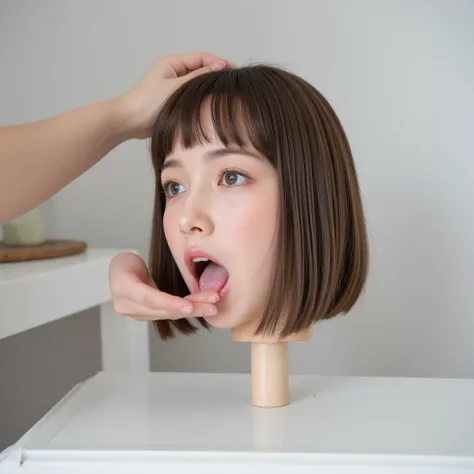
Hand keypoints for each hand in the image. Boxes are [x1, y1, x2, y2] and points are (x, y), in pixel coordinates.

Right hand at [109, 252, 219, 320]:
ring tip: (213, 305)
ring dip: (193, 309)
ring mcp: (134, 314)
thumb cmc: (127, 262)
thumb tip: (178, 275)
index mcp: (122, 287)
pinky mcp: (144, 316)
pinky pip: (168, 313)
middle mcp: (126, 306)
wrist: (117, 273)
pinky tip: (202, 307)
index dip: (171, 304)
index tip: (190, 307)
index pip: (150, 298)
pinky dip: (186, 309)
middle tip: (212, 306)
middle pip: (163, 309)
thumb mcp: (134, 260)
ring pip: (169, 313)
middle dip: (191, 307)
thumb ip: (149, 273)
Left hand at [118, 52, 235, 138]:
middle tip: (233, 85)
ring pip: (197, 85)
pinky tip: (211, 107)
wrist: (129, 122)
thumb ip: (198, 77)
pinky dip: (201, 100)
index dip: (220, 63)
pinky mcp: (173, 102)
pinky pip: (191, 98)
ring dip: (209, 89)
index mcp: (173, 63)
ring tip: (226, 96)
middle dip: (216, 75)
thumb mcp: (176, 87)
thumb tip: (218, 66)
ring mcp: (173, 88)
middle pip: (201, 70)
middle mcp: (174, 73)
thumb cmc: (148, 103)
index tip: (235, 71)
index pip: (202, 58)